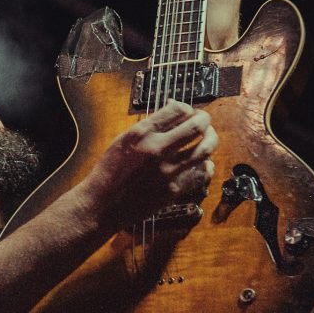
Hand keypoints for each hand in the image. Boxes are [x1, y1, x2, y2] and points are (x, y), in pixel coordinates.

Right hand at [82, 99, 217, 230]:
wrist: (102, 204)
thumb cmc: (109, 171)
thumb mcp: (123, 140)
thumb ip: (147, 127)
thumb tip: (170, 113)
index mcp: (141, 133)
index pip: (178, 110)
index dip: (187, 108)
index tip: (187, 112)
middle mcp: (156, 149)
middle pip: (196, 127)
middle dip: (205, 120)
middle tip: (204, 121)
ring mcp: (166, 171)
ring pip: (204, 150)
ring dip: (211, 140)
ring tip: (209, 138)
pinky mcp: (173, 190)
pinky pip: (200, 174)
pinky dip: (206, 166)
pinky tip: (204, 163)